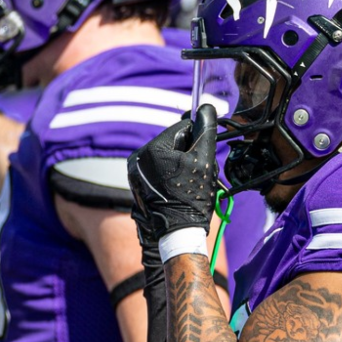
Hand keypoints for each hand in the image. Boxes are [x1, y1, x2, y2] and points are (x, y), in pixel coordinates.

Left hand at [129, 103, 219, 243]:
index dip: (198, 140)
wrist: (177, 233)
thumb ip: (206, 131)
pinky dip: (171, 176)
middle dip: (189, 154)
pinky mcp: (137, 185)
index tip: (205, 157)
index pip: (181, 129)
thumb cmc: (192, 197)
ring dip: (181, 165)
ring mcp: (134, 173)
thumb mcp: (204, 161)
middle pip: (173, 143)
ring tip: (190, 184)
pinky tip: (180, 191)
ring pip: (166, 157)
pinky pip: (158, 171)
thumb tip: (206, 107)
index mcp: (152, 149)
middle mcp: (138, 158)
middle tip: (199, 174)